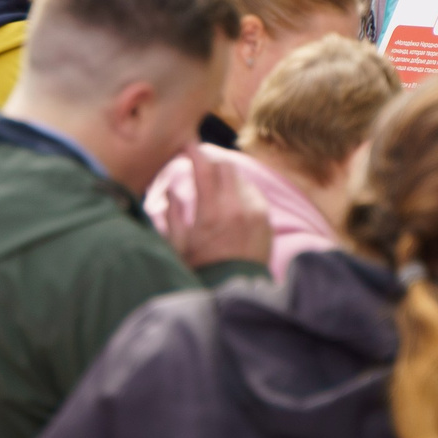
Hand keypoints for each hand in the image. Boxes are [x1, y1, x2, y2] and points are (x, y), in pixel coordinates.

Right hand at [165, 143, 271, 270]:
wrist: (235, 292)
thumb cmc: (201, 271)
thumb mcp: (177, 246)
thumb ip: (172, 213)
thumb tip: (171, 189)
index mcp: (211, 212)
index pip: (204, 166)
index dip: (193, 151)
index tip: (185, 146)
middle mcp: (237, 207)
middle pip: (225, 165)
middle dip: (210, 162)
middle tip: (199, 165)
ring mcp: (256, 212)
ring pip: (240, 178)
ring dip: (225, 177)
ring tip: (213, 186)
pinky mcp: (267, 220)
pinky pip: (254, 193)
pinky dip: (240, 191)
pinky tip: (230, 201)